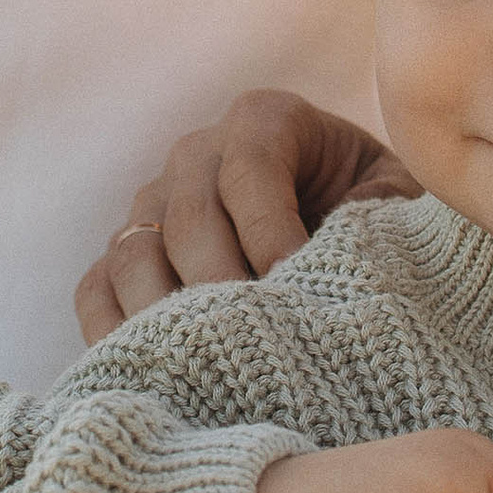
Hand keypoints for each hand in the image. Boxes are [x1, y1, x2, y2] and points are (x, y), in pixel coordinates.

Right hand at [75, 90, 419, 341]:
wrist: (338, 220)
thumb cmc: (373, 207)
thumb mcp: (396, 195)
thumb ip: (381, 212)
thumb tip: (344, 257)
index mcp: (264, 121)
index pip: (249, 171)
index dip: (269, 234)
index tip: (298, 290)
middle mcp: (196, 153)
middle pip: (186, 219)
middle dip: (222, 287)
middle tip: (257, 342)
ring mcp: (151, 202)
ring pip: (133, 253)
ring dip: (166, 314)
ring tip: (210, 364)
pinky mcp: (125, 252)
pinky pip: (96, 288)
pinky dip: (115, 330)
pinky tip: (157, 371)